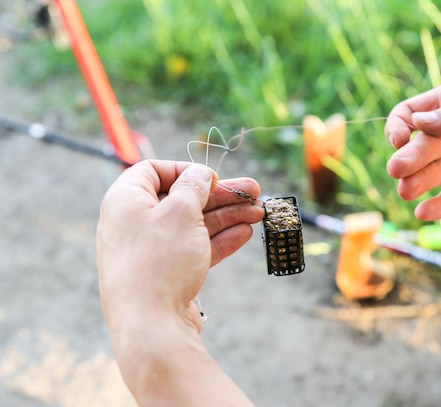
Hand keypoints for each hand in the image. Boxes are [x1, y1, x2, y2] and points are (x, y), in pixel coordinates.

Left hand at [97, 160, 260, 405]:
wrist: (151, 326)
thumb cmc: (160, 262)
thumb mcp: (182, 211)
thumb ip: (194, 186)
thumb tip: (199, 173)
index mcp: (126, 200)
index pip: (153, 170)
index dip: (185, 170)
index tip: (211, 178)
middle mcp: (134, 223)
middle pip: (182, 199)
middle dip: (221, 195)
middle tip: (253, 191)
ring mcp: (150, 251)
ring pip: (193, 225)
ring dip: (227, 217)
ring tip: (259, 212)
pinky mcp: (165, 274)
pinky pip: (193, 249)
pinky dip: (218, 240)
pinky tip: (244, 233)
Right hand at [385, 70, 440, 219]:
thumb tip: (418, 123)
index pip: (412, 114)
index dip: (399, 127)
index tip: (398, 140)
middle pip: (421, 147)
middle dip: (407, 159)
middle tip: (398, 171)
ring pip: (435, 173)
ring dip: (418, 183)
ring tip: (406, 192)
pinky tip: (423, 213)